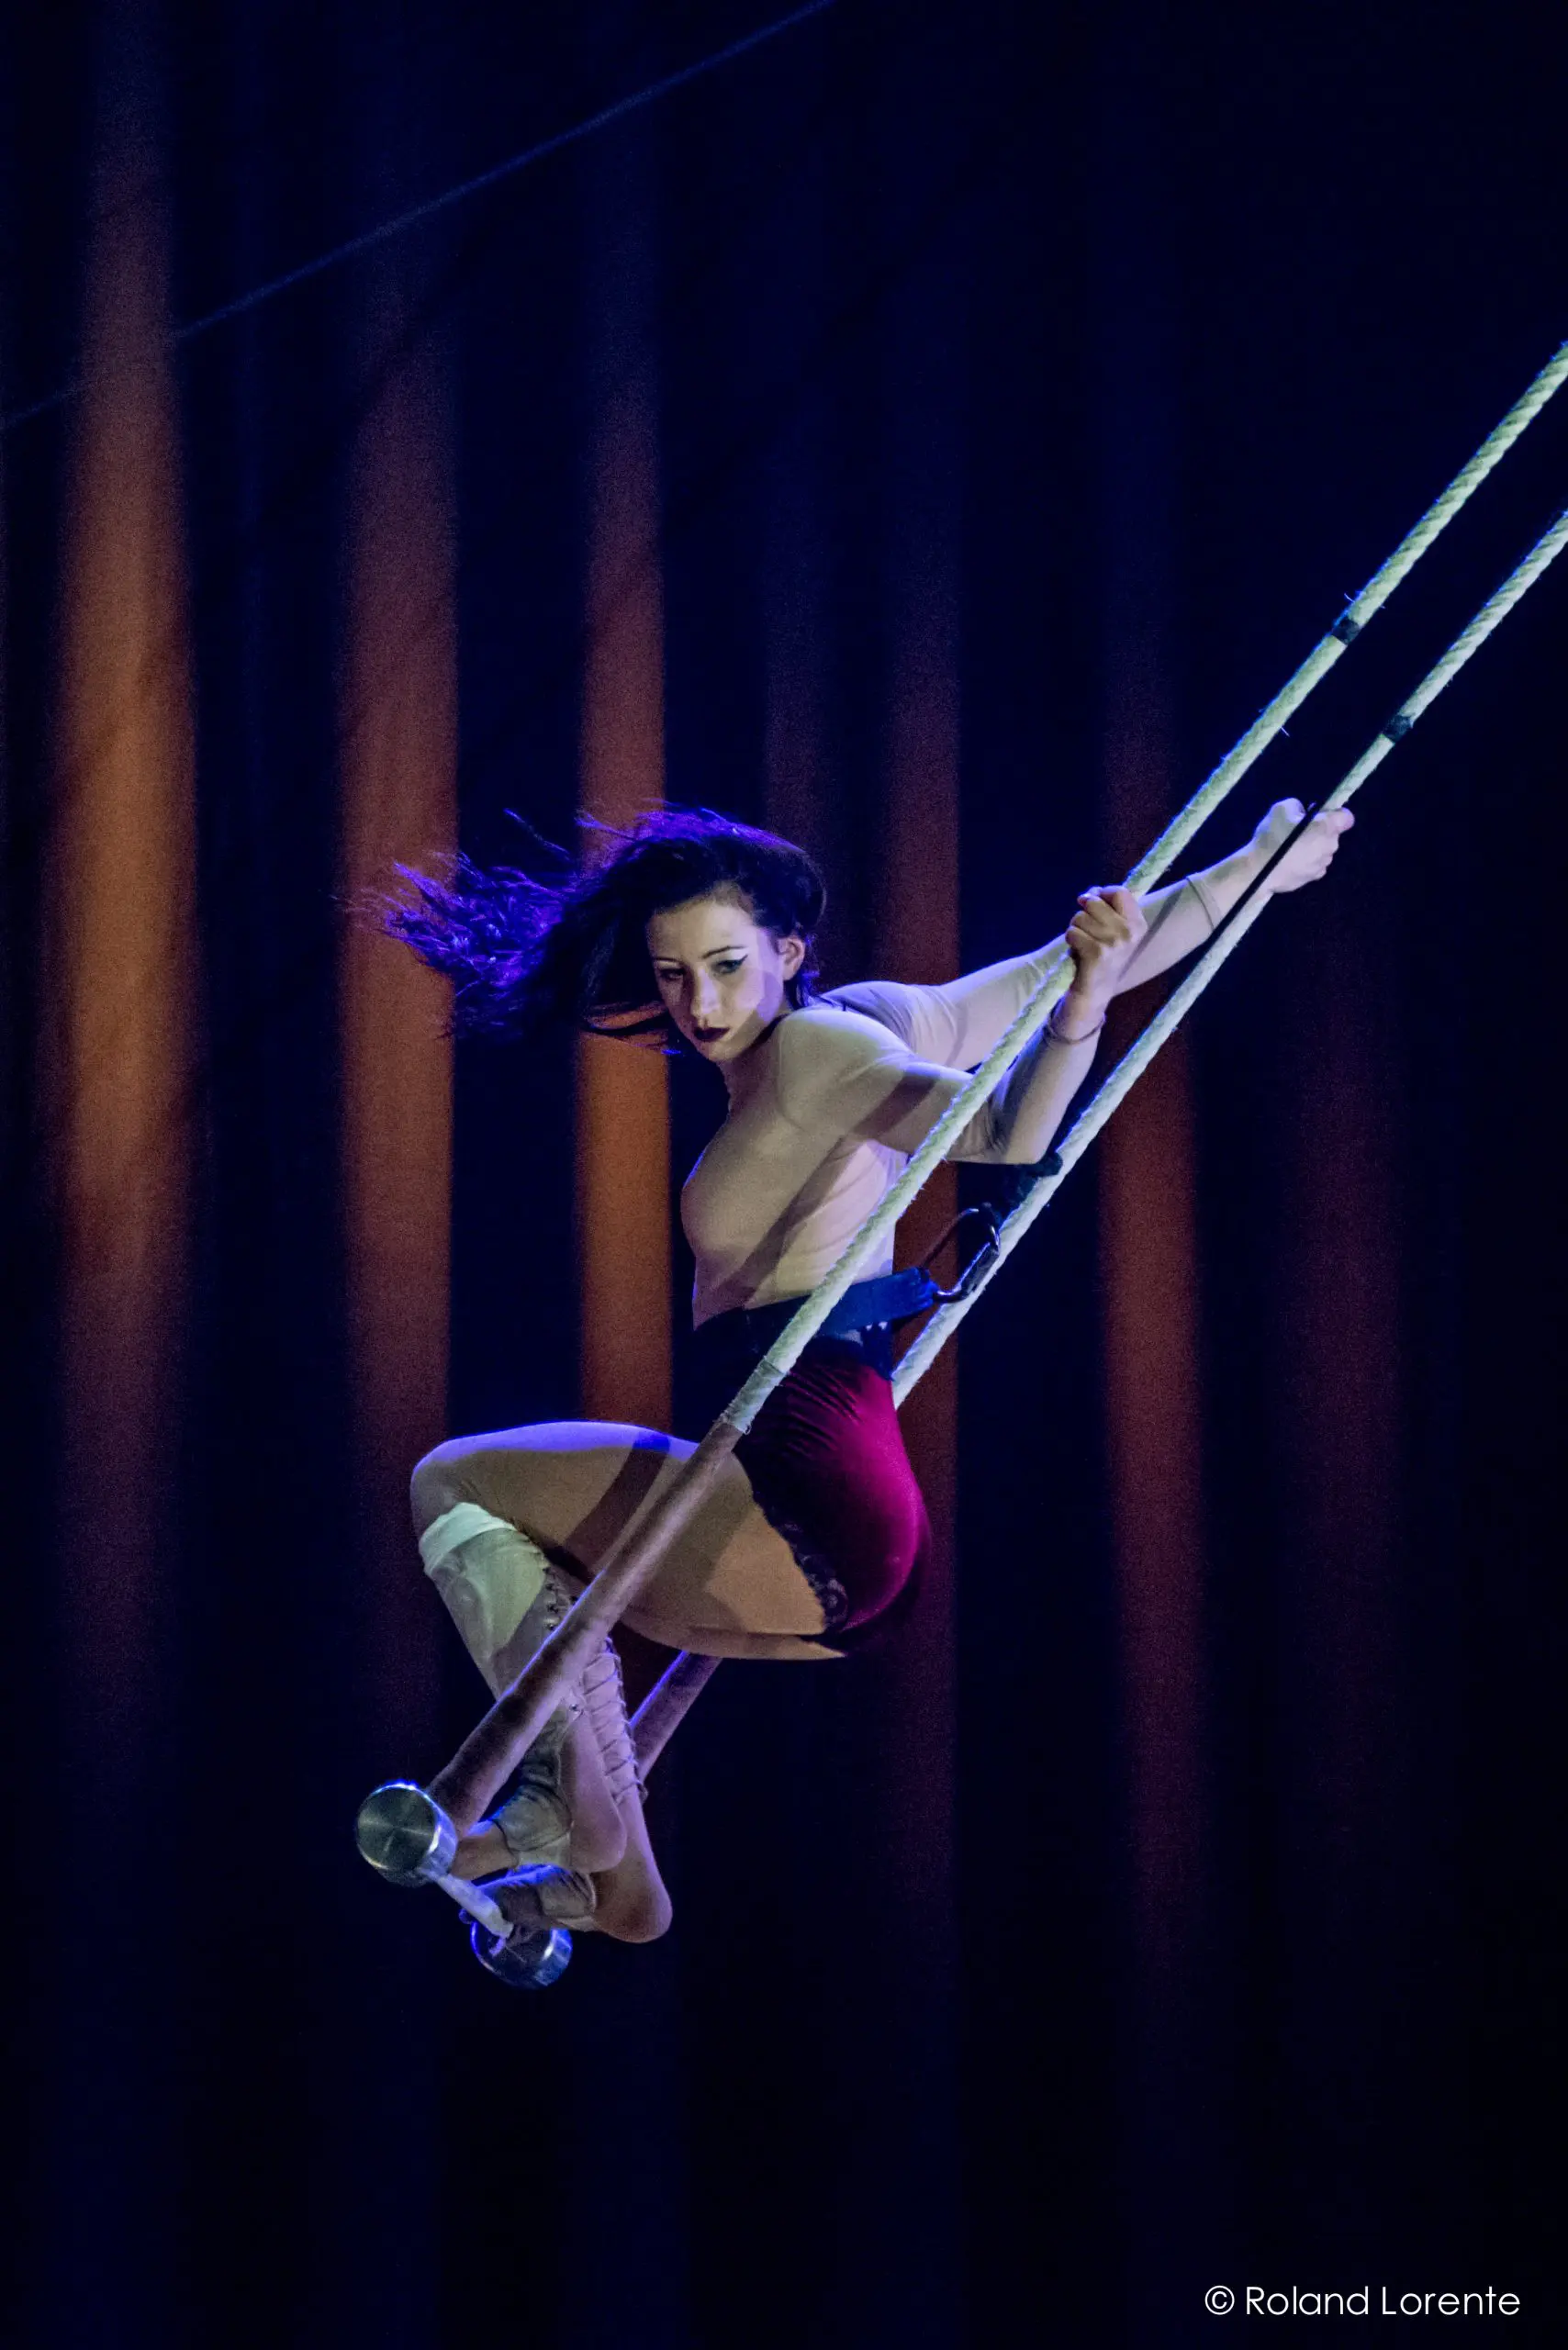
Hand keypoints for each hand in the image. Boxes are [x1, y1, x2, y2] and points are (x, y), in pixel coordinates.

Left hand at [1062, 885, 1147, 1017]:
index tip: (1091, 904)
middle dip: (1083, 913)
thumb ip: (1106, 907)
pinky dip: (1070, 941)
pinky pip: (1073, 932)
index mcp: (1138, 924)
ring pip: (1080, 917)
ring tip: (1082, 944)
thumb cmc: (1101, 957)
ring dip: (1075, 929)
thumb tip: (1089, 893)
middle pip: (1095, 902)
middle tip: (1086, 931)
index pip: (1120, 892)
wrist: (1095, 993)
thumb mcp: (1112, 930)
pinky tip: (1077, 952)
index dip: (1100, 893)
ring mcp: (1114, 943)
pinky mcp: (1097, 953)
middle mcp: (1130, 932)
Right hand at [1249, 798, 1354, 892]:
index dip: (1335, 814)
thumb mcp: (1282, 808)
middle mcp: (1331, 846)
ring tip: (1291, 849)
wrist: (1260, 871)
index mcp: (1327, 827)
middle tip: (1298, 831)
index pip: (1347, 818)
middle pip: (1332, 834)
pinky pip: (1314, 865)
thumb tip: (1302, 813)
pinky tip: (1289, 862)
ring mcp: (1323, 864)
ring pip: (1322, 850)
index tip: (1320, 815)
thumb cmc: (1273, 836)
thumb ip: (1298, 806)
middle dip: (1319, 831)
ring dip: (1312, 847)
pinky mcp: (1313, 878)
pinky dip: (1306, 862)